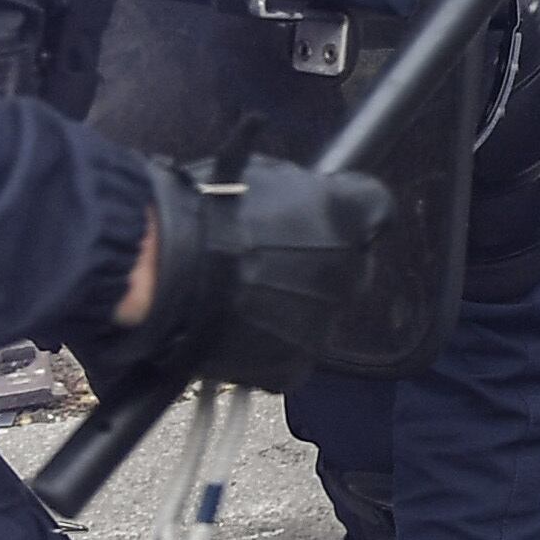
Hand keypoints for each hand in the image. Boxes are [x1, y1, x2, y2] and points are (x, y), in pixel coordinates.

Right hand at [88, 150, 397, 393]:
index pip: (376, 209)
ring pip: (318, 313)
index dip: (346, 210)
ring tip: (244, 295)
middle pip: (350, 266)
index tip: (323, 214)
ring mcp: (323, 325)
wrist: (163, 270)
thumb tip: (307, 196)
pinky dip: (269, 345)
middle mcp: (350, 274)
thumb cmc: (205, 210)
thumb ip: (299, 190)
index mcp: (350, 219)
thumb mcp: (263, 173)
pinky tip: (237, 328)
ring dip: (293, 304)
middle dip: (321, 262)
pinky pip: (290, 354)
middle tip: (274, 258)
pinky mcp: (291, 366)